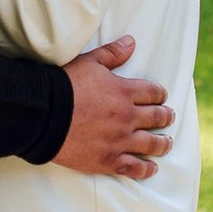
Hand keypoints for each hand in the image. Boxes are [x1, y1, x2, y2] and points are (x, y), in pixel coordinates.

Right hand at [54, 34, 173, 179]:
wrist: (43, 115)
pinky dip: (146, 169)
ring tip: (167, 143)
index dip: (160, 94)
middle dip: (166, 116)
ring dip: (163, 143)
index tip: (162, 97)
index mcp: (124, 92)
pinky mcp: (108, 160)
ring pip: (151, 144)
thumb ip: (112, 53)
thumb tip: (131, 42)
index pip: (153, 93)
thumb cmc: (64, 85)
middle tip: (169, 117)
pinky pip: (134, 168)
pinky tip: (152, 168)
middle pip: (157, 117)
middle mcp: (127, 117)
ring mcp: (119, 141)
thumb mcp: (89, 63)